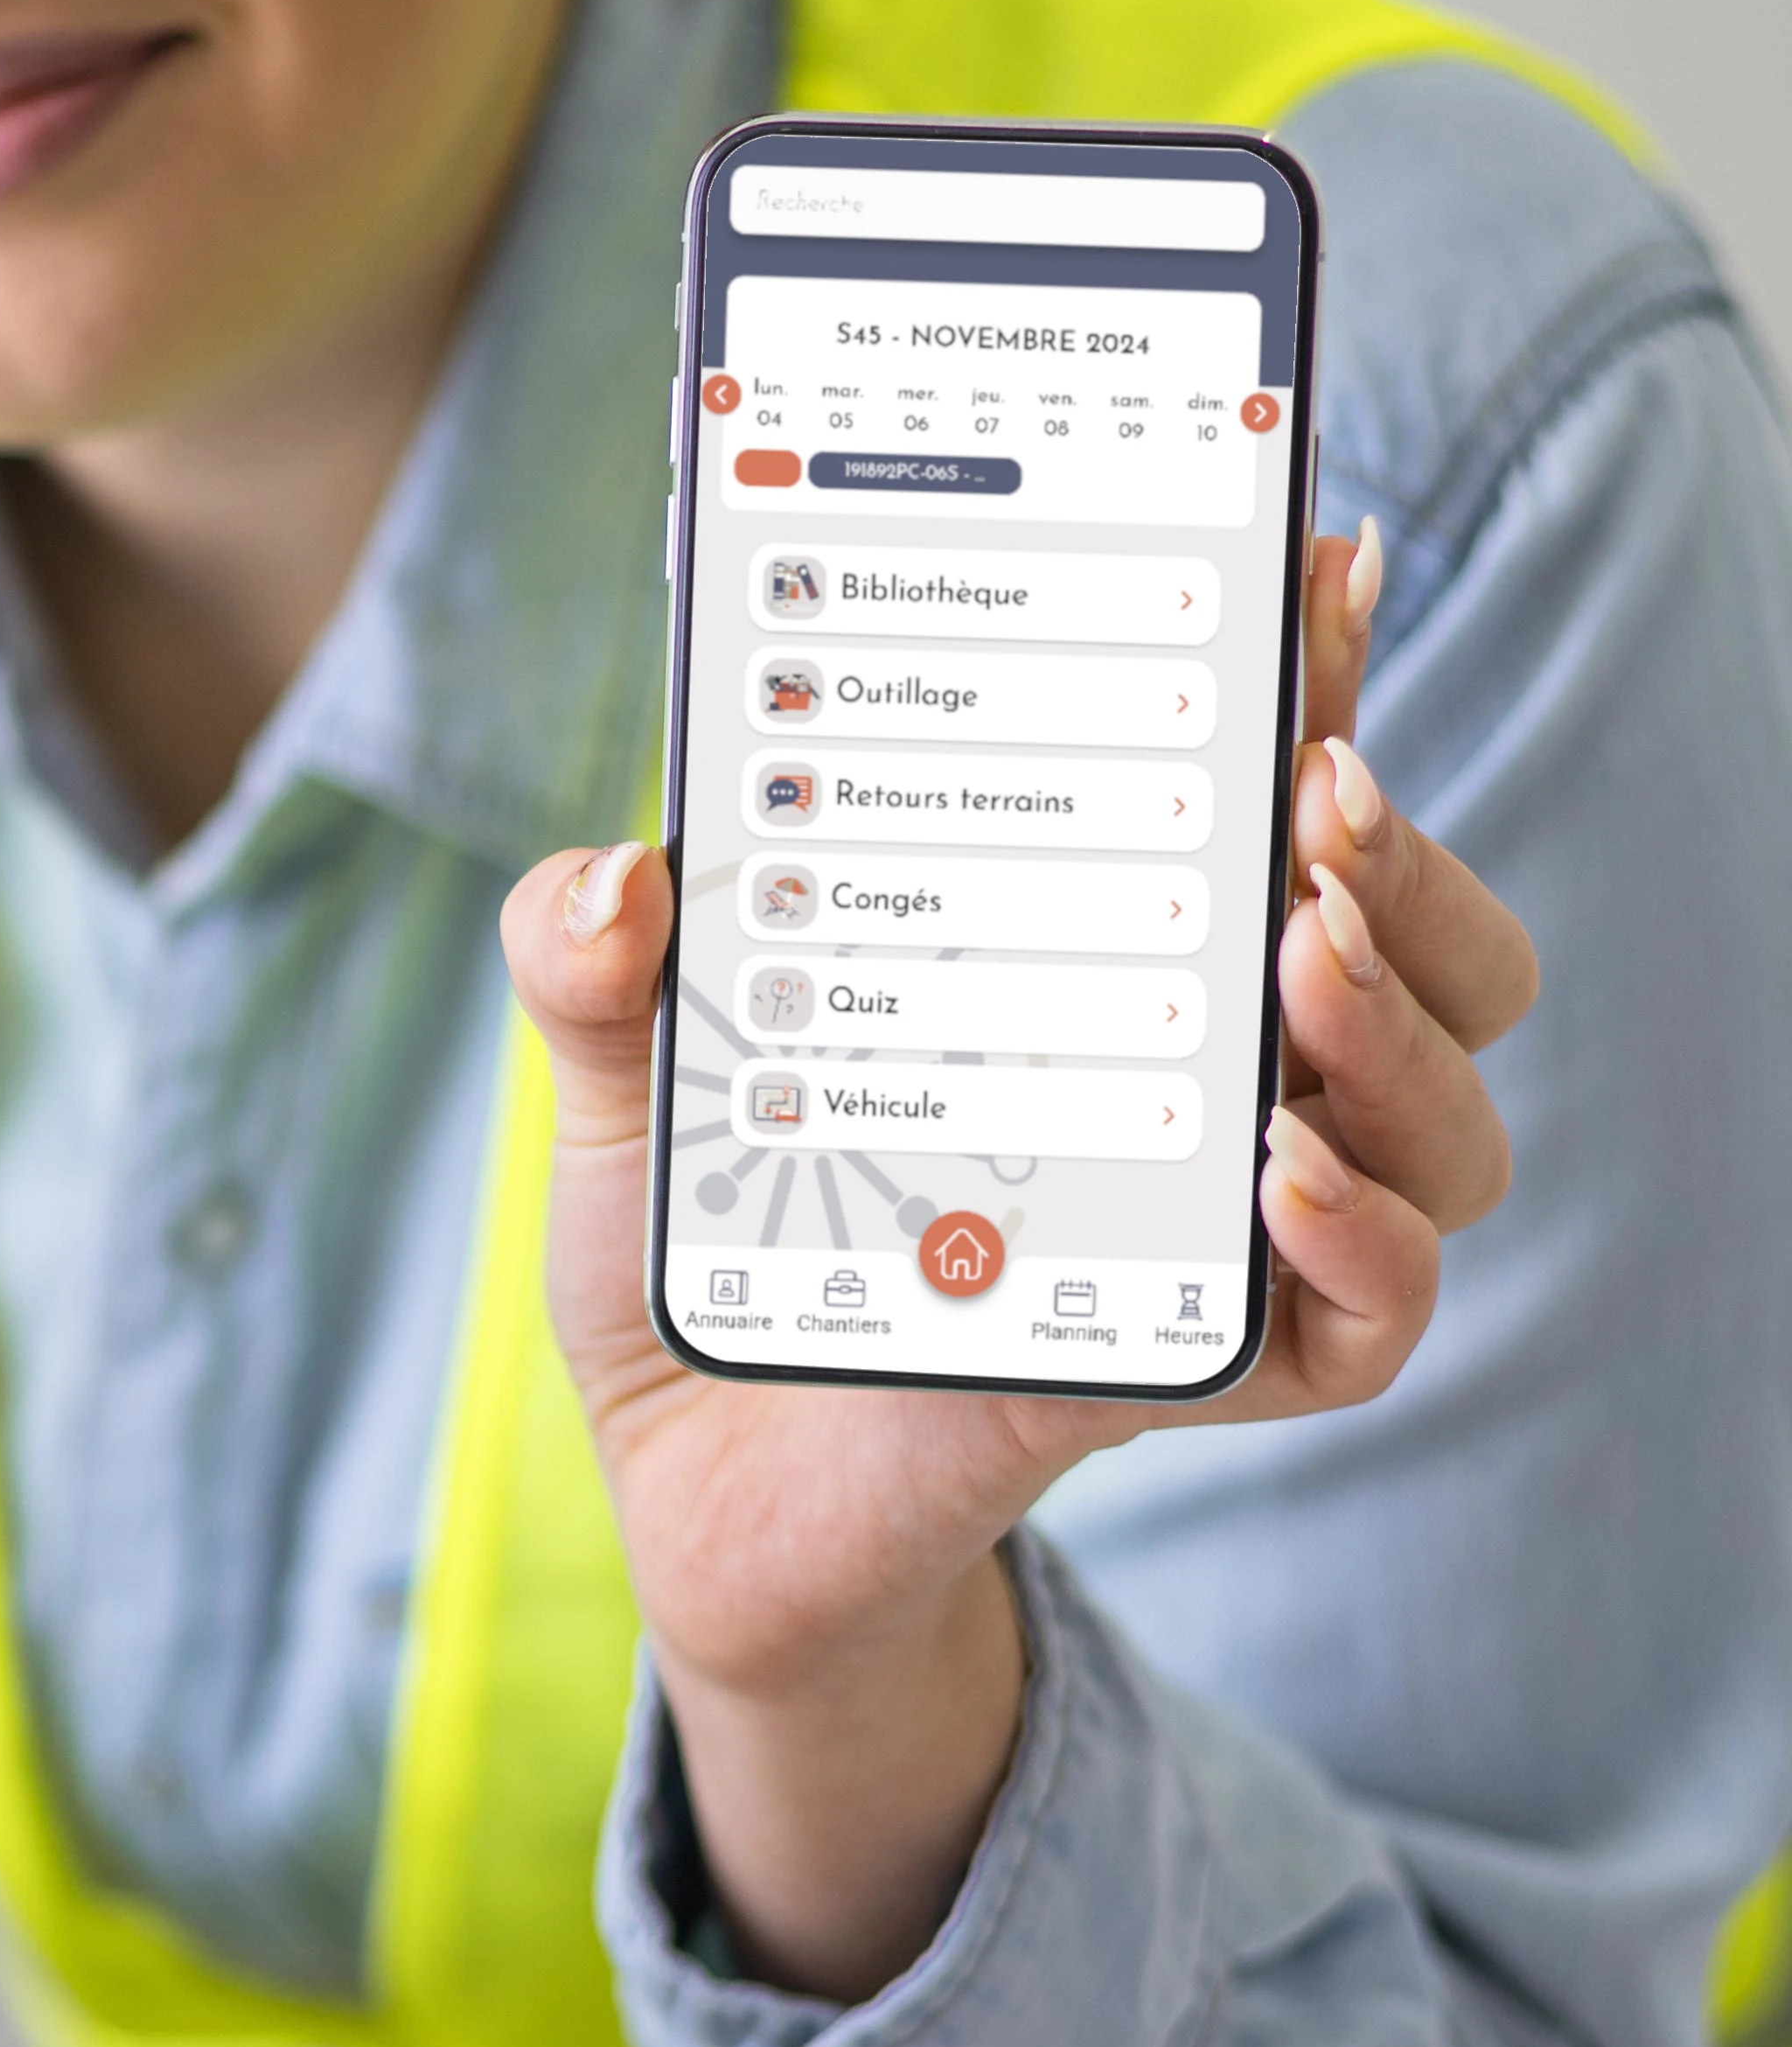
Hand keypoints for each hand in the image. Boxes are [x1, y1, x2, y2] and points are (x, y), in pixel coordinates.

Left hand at [500, 522, 1537, 2001]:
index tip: (1313, 563)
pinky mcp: (1211, 1374)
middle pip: (1426, 939)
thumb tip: (610, 881)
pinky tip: (1282, 1180)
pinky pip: (1375, 1318)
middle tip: (1312, 805)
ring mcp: (1229, 1224)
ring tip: (1295, 972)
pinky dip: (1367, 1242)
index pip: (1262, 789)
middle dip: (1409, 858)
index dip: (1315, 673)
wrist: (695, 1483)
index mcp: (1110, 945)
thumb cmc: (708, 1235)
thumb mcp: (625, 1078)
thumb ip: (594, 961)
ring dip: (1403, 1029)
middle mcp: (1210, 1068)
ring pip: (1450, 1120)